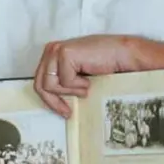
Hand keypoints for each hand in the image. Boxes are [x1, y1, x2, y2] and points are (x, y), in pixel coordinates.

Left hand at [34, 35, 163, 117]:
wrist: (125, 56)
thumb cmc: (106, 65)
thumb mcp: (78, 77)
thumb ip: (63, 83)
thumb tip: (53, 103)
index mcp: (52, 55)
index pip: (39, 81)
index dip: (50, 100)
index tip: (63, 111)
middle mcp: (51, 50)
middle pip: (40, 84)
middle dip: (54, 101)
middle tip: (68, 112)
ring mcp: (56, 51)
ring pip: (49, 85)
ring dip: (70, 91)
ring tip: (86, 88)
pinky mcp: (64, 53)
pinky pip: (64, 81)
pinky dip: (78, 85)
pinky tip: (89, 79)